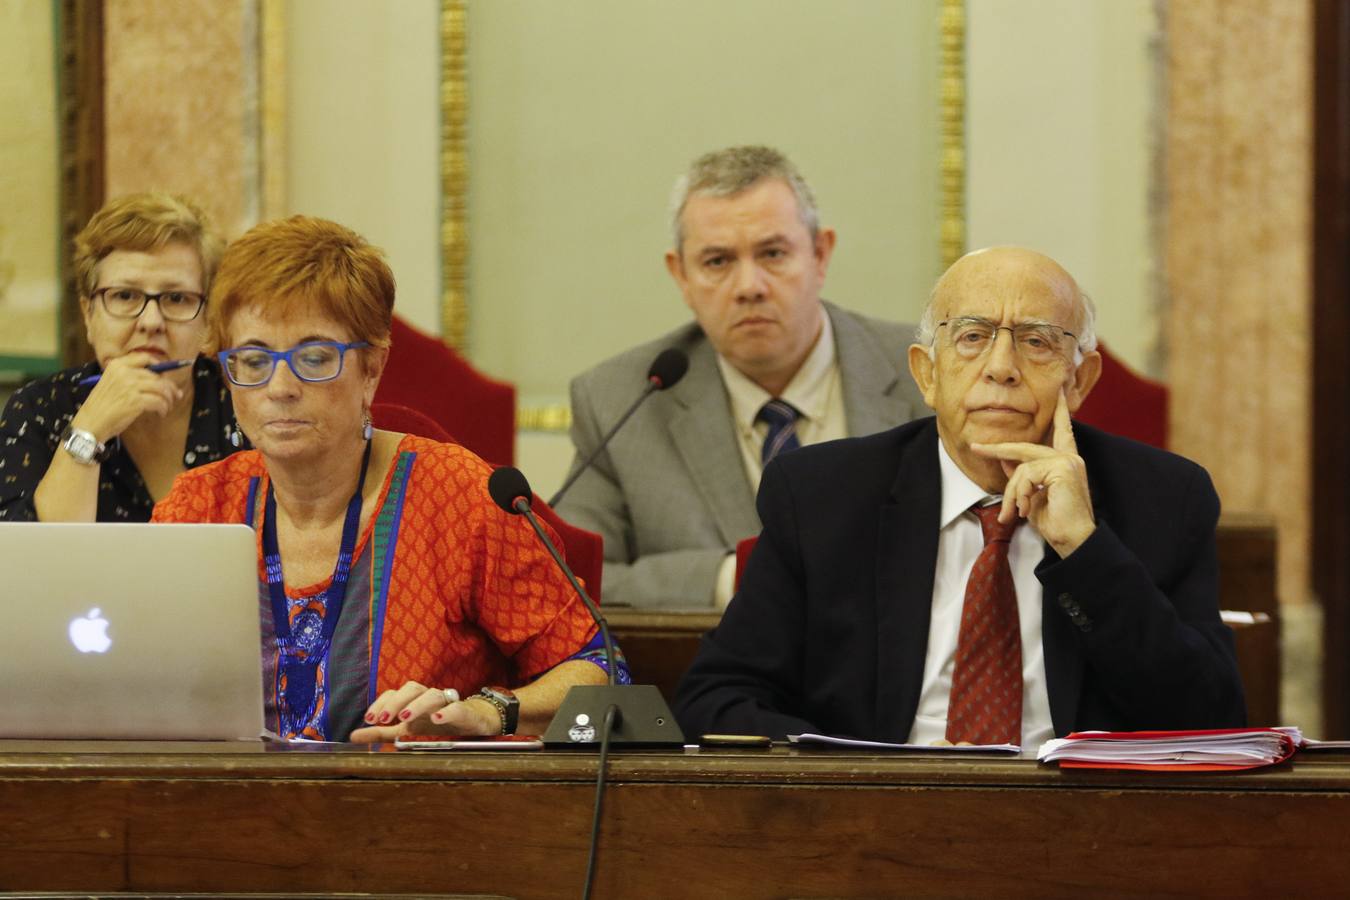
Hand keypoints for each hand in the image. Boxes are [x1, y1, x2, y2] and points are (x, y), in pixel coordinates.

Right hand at [73, 352, 184, 440]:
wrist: (90, 422)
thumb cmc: (103, 406)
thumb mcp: (112, 383)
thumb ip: (130, 377)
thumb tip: (160, 378)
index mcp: (117, 365)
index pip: (144, 358)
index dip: (159, 365)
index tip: (166, 376)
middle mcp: (124, 372)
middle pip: (157, 375)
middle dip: (169, 387)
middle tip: (175, 396)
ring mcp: (130, 386)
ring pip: (162, 388)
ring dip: (168, 399)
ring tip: (167, 407)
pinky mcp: (135, 401)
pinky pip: (159, 401)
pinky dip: (163, 408)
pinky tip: (161, 413)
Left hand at [348, 680, 500, 743]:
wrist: (473, 722)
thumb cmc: (436, 723)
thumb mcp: (406, 729)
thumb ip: (380, 732)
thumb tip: (352, 735)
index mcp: (414, 700)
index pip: (394, 693)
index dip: (381, 703)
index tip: (369, 719)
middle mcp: (429, 697)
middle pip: (411, 688)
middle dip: (395, 702)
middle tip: (384, 719)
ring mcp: (447, 702)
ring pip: (432, 695)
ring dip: (417, 705)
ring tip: (405, 719)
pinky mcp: (464, 711)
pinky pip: (456, 708)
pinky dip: (447, 712)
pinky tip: (437, 719)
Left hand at [969, 389, 1095, 557]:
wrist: (1074, 541)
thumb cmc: (1056, 522)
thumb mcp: (1032, 496)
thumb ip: (1022, 475)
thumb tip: (1004, 458)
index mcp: (1065, 463)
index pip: (1062, 432)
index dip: (1061, 413)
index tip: (1061, 394)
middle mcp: (1069, 458)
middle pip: (1025, 448)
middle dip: (998, 448)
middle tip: (976, 447)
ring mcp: (1067, 461)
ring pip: (1021, 467)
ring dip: (1011, 493)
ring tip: (1012, 513)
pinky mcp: (1063, 468)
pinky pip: (1026, 475)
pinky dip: (1019, 494)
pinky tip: (1025, 511)